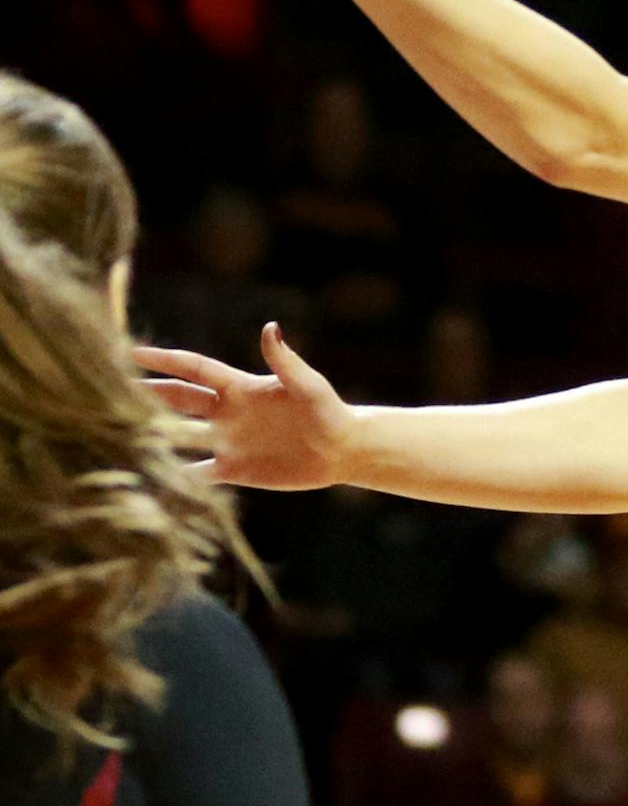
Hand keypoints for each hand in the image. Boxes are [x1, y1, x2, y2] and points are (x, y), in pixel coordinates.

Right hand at [135, 323, 353, 490]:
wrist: (342, 450)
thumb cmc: (330, 411)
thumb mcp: (308, 385)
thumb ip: (285, 361)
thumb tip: (270, 327)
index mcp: (241, 388)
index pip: (194, 370)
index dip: (165, 361)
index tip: (132, 353)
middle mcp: (227, 413)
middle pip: (178, 400)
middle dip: (146, 394)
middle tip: (107, 389)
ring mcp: (228, 441)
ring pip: (180, 436)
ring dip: (153, 436)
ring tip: (116, 435)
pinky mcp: (235, 470)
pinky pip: (198, 473)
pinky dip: (174, 477)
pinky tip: (148, 479)